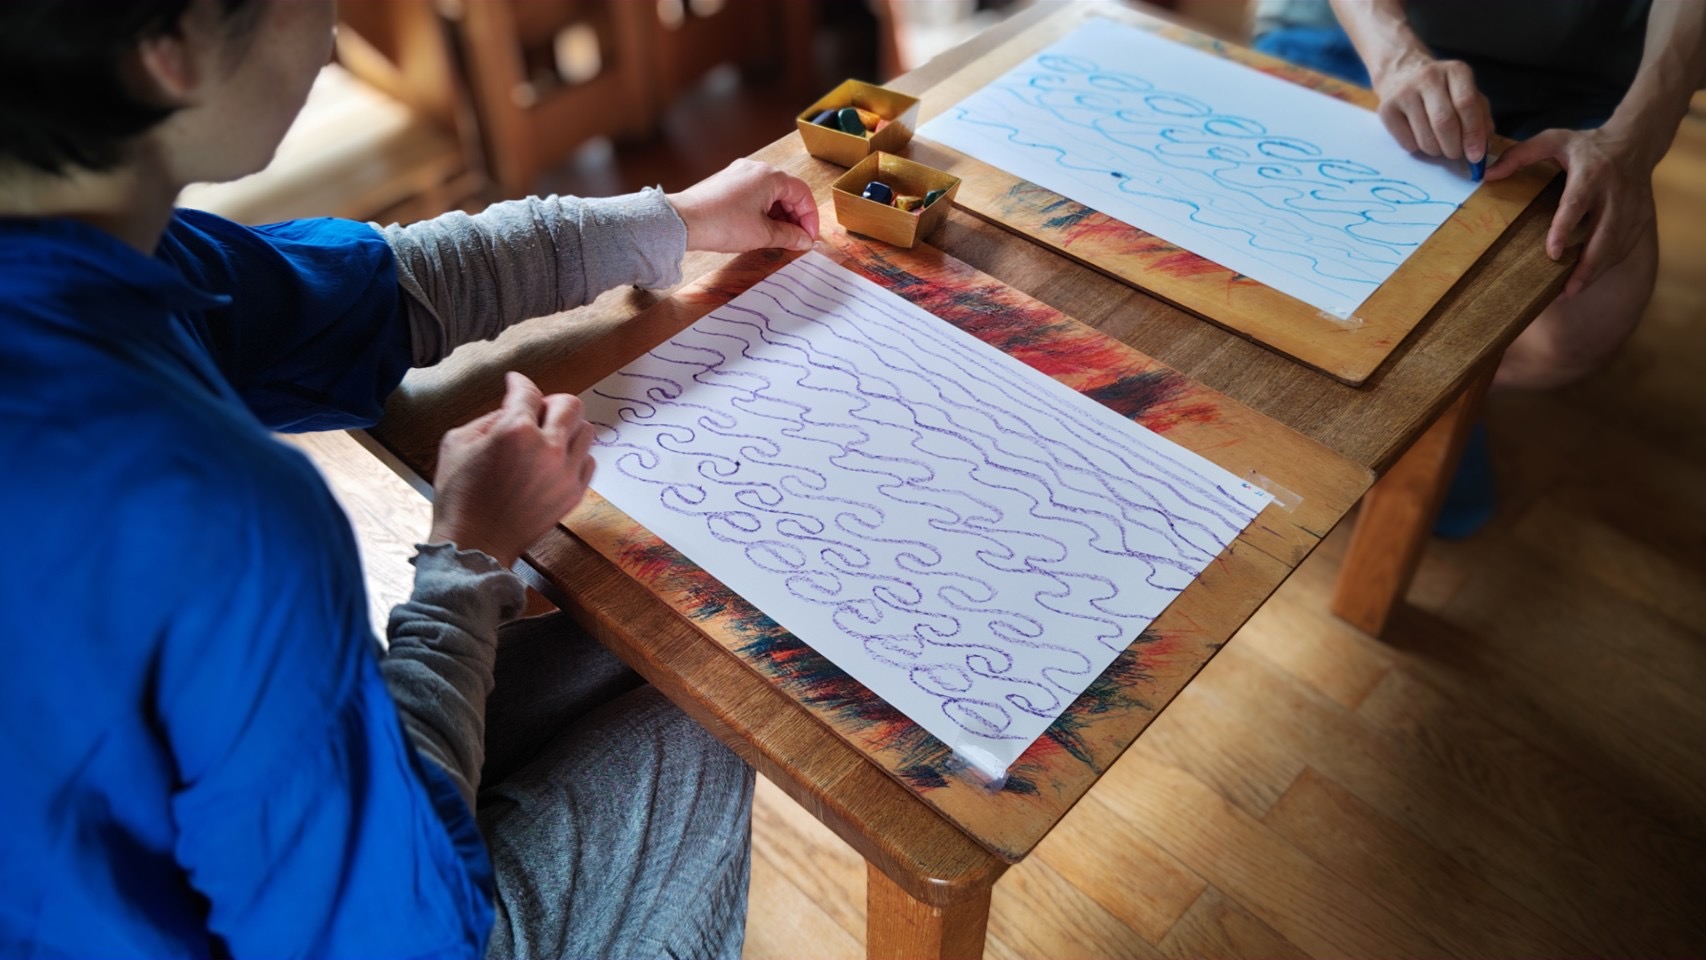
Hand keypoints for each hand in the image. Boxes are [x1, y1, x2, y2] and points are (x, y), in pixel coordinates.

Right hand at [428, 372, 595, 566]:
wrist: (475, 544)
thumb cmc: (460, 497)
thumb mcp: (457, 443)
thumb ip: (489, 417)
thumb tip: (511, 405)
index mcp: (515, 431)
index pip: (527, 391)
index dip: (519, 383)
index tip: (515, 383)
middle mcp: (547, 448)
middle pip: (570, 405)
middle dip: (551, 402)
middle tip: (536, 411)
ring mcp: (565, 473)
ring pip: (585, 431)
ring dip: (566, 429)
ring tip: (546, 438)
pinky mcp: (574, 494)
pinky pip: (588, 461)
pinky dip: (574, 456)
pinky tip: (554, 461)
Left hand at [667, 158, 819, 252]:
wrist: (682, 222)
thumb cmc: (721, 224)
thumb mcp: (763, 234)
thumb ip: (789, 236)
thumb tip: (804, 240)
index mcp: (769, 176)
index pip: (802, 193)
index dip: (809, 218)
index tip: (809, 237)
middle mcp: (755, 169)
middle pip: (787, 192)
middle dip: (795, 217)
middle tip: (796, 240)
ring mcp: (739, 174)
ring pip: (770, 194)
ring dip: (779, 215)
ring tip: (778, 237)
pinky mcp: (727, 183)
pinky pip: (754, 194)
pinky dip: (763, 211)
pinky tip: (760, 228)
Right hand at [1370, 52, 1491, 161]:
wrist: (1402, 73)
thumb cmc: (1442, 89)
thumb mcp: (1466, 93)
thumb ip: (1480, 116)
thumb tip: (1481, 147)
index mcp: (1456, 71)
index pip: (1466, 104)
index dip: (1473, 133)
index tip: (1476, 155)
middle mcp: (1429, 77)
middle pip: (1444, 122)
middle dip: (1453, 147)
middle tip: (1455, 154)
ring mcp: (1404, 92)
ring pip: (1425, 138)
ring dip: (1436, 151)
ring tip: (1438, 145)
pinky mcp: (1386, 109)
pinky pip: (1407, 143)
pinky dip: (1417, 148)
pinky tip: (1419, 136)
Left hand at [1485, 126, 1657, 297]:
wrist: (1635, 143)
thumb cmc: (1586, 146)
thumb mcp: (1553, 140)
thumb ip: (1520, 155)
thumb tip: (1487, 176)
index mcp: (1591, 173)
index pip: (1576, 204)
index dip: (1564, 229)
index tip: (1552, 253)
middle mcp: (1614, 192)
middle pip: (1603, 234)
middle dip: (1586, 264)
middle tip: (1567, 289)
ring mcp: (1632, 207)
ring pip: (1616, 245)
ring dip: (1596, 271)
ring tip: (1572, 290)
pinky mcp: (1642, 218)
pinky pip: (1625, 247)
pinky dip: (1607, 264)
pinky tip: (1589, 277)